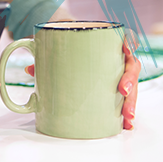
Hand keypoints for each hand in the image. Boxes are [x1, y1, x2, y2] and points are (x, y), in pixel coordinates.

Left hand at [24, 40, 140, 130]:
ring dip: (132, 101)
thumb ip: (42, 54)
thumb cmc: (63, 41)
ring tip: (127, 117)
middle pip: (131, 66)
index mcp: (105, 41)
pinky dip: (125, 111)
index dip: (128, 43)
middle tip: (123, 92)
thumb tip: (31, 69)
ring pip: (131, 85)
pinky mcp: (112, 86)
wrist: (63, 42)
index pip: (123, 37)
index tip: (126, 49)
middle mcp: (115, 56)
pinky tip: (125, 124)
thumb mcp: (53, 43)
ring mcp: (116, 72)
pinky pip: (124, 98)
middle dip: (131, 81)